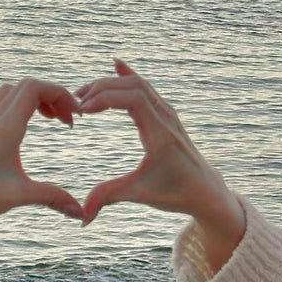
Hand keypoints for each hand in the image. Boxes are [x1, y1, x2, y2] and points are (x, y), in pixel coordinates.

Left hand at [0, 79, 84, 280]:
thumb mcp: (18, 197)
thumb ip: (52, 198)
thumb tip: (81, 212)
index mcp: (4, 129)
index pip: (34, 89)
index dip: (60, 94)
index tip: (75, 116)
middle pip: (26, 86)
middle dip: (52, 96)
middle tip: (66, 122)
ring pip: (11, 92)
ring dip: (33, 98)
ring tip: (49, 121)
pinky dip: (18, 105)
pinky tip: (24, 129)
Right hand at [74, 60, 244, 269]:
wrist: (205, 189)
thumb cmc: (175, 192)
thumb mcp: (140, 194)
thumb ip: (109, 198)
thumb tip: (82, 217)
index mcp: (161, 134)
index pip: (133, 99)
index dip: (105, 98)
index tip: (82, 110)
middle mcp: (166, 118)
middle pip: (133, 86)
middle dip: (101, 89)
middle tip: (75, 103)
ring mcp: (167, 113)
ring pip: (139, 84)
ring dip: (110, 84)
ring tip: (84, 94)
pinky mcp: (165, 114)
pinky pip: (146, 88)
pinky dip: (129, 76)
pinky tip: (116, 65)